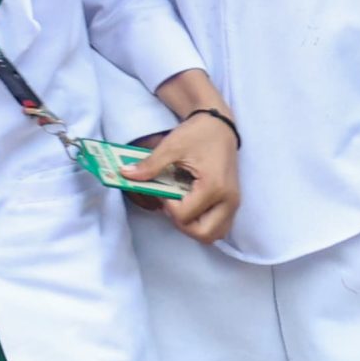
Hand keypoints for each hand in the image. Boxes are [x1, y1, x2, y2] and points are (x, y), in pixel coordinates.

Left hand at [132, 114, 239, 244]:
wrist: (219, 126)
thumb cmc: (197, 134)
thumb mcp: (171, 147)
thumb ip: (150, 165)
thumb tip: (126, 175)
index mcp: (213, 187)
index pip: (185, 216)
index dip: (168, 206)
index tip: (163, 189)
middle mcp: (228, 200)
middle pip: (204, 234)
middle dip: (182, 224)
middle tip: (171, 204)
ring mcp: (233, 203)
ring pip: (214, 234)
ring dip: (194, 227)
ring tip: (181, 206)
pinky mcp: (233, 202)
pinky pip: (220, 225)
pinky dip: (203, 222)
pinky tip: (191, 205)